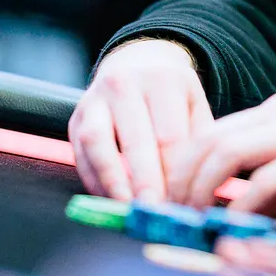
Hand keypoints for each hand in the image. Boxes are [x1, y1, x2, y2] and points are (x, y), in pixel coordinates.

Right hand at [69, 39, 211, 201]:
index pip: (170, 136)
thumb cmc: (171, 94)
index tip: (182, 203)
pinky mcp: (76, 116)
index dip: (175, 174)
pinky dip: (94, 179)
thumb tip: (199, 189)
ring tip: (128, 209)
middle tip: (155, 213)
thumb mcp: (194, 104)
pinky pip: (81, 152)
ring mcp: (96, 99)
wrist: (137, 63)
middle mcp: (125, 84)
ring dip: (113, 182)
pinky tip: (110, 198)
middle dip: (146, 183)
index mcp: (163, 80)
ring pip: (98, 143)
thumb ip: (197, 141)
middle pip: (136, 141)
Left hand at [163, 88, 275, 214]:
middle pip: (208, 140)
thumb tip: (252, 211)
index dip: (184, 165)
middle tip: (168, 216)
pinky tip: (230, 227)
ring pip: (225, 154)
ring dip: (199, 190)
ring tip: (190, 222)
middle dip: (179, 180)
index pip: (213, 132)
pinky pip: (265, 181)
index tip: (171, 198)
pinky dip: (240, 205)